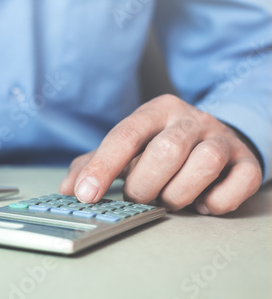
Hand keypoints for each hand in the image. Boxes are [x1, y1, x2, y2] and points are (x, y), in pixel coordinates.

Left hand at [59, 94, 262, 214]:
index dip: (103, 167)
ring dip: (179, 194)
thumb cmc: (158, 146)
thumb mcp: (126, 148)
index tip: (86, 194)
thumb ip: (94, 163)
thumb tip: (68, 188)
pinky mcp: (246, 160)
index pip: (125, 135)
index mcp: (154, 111)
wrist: (211, 137)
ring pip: (203, 163)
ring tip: (168, 200)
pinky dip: (217, 201)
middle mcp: (189, 119)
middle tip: (137, 198)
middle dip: (145, 186)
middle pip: (166, 151)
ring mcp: (220, 137)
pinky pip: (239, 182)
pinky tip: (202, 203)